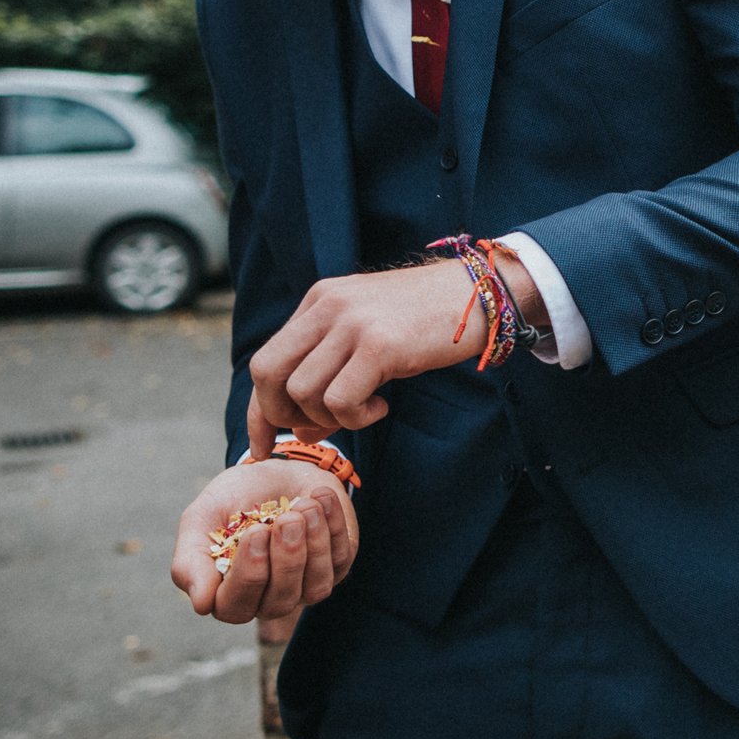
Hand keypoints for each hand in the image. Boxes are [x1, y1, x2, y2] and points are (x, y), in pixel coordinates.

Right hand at [169, 460, 358, 623]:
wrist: (274, 468)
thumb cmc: (233, 499)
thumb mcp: (201, 519)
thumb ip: (191, 560)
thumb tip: (202, 604)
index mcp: (229, 594)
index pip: (235, 606)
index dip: (248, 574)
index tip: (256, 531)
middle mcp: (268, 598)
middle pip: (280, 600)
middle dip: (287, 557)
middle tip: (286, 518)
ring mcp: (305, 585)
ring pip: (316, 586)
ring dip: (314, 543)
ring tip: (305, 505)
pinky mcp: (336, 565)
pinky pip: (341, 558)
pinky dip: (334, 526)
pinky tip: (319, 498)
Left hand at [246, 261, 492, 451]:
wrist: (480, 294)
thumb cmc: (428, 319)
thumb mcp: (368, 329)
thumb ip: (331, 363)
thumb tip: (303, 424)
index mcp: (320, 301)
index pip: (266, 360)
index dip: (257, 410)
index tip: (261, 445)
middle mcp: (328, 307)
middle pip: (268, 374)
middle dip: (282, 415)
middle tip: (318, 428)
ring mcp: (352, 324)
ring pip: (303, 392)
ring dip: (329, 418)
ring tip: (364, 409)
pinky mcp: (380, 345)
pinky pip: (341, 400)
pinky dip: (357, 418)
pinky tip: (382, 405)